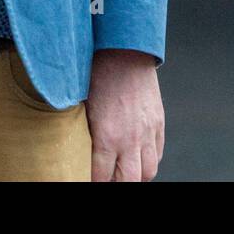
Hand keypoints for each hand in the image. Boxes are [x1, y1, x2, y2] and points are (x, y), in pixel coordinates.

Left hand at [86, 49, 164, 180]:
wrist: (124, 49)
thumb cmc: (98, 72)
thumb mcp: (81, 103)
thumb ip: (82, 131)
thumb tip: (75, 148)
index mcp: (107, 136)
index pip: (101, 177)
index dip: (93, 180)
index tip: (87, 176)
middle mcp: (130, 139)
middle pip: (128, 181)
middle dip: (116, 183)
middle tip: (106, 178)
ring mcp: (147, 132)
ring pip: (147, 172)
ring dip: (134, 176)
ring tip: (122, 171)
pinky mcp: (158, 123)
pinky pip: (157, 154)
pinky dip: (147, 161)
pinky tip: (136, 157)